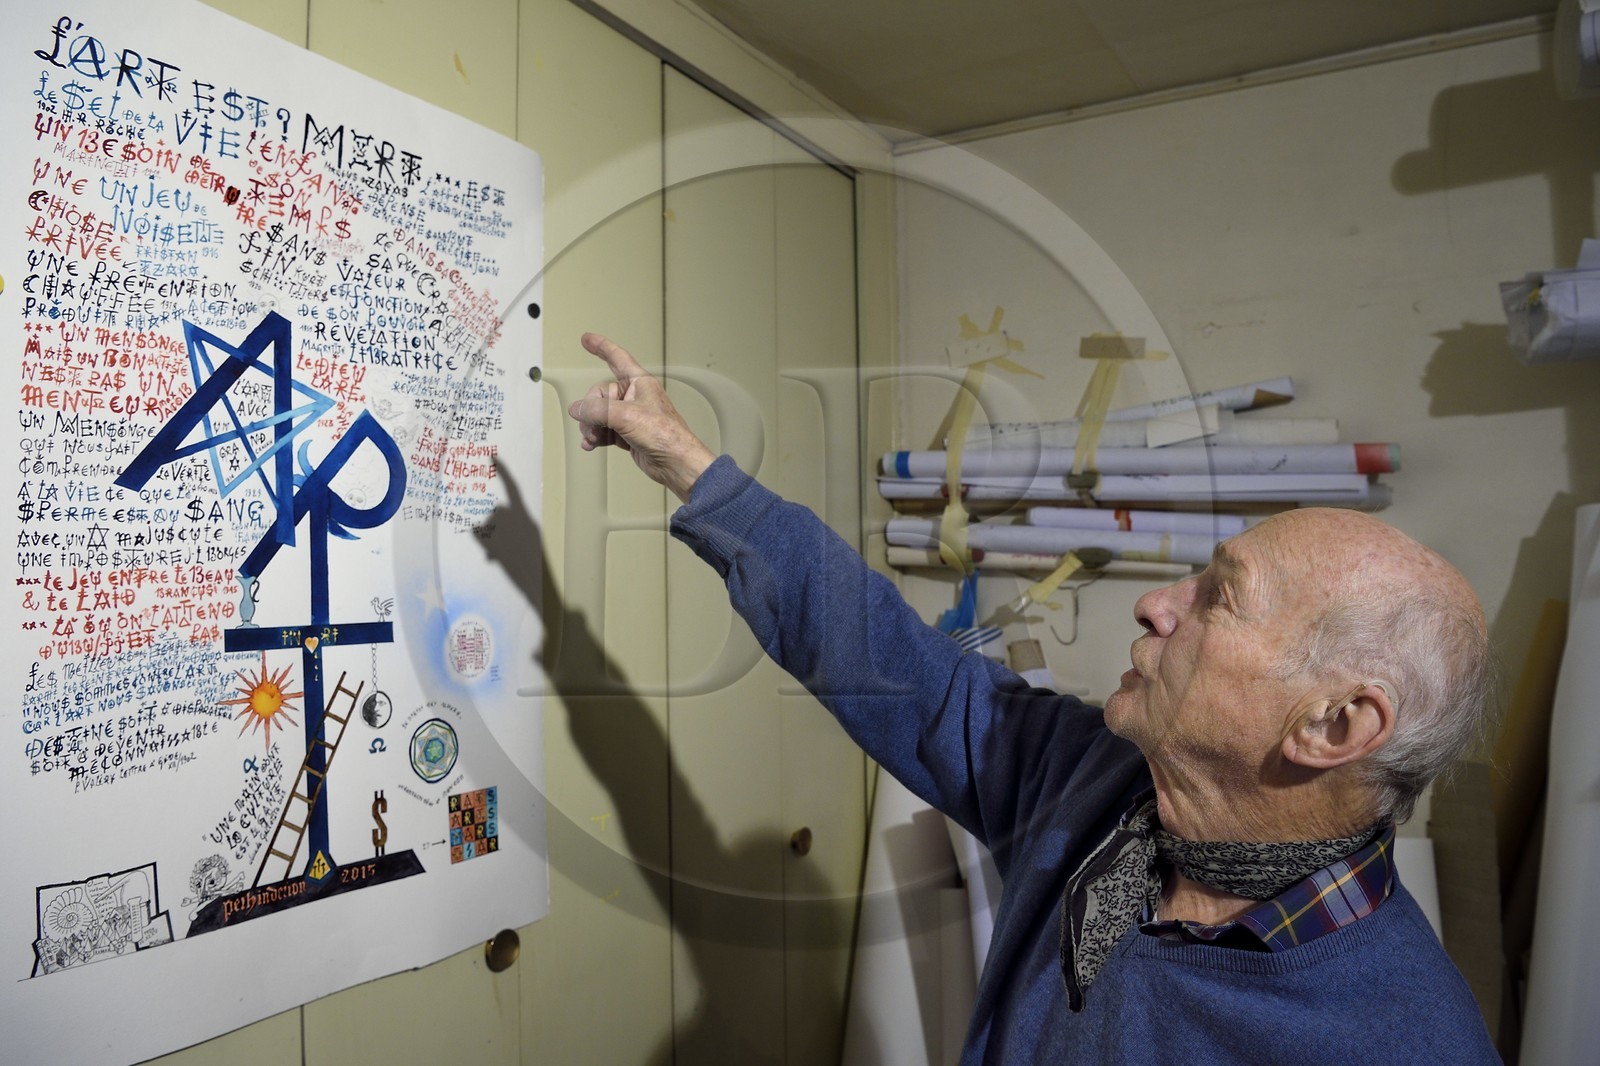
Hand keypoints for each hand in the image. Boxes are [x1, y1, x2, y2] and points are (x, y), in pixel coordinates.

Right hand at [567, 333, 715, 502]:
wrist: (675, 462)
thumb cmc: (666, 435)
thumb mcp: (626, 416)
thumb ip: (598, 410)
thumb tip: (578, 408)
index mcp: (640, 382)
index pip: (617, 358)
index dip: (601, 347)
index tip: (587, 339)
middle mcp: (635, 396)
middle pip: (600, 394)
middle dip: (591, 411)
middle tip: (592, 424)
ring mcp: (630, 415)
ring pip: (599, 414)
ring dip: (591, 426)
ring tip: (592, 437)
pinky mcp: (627, 433)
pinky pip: (603, 429)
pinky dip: (595, 436)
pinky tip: (591, 444)